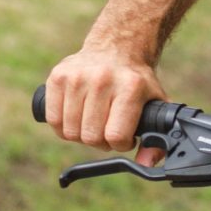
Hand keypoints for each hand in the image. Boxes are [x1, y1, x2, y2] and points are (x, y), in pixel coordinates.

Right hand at [42, 48, 167, 166]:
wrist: (117, 46)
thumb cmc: (136, 82)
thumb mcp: (155, 104)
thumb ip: (157, 137)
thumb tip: (146, 164)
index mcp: (130, 87)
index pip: (115, 136)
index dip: (121, 144)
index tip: (125, 136)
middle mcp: (103, 79)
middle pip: (90, 137)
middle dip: (100, 141)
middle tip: (107, 128)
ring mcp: (77, 77)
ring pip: (70, 132)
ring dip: (81, 134)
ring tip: (94, 120)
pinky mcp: (58, 76)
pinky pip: (53, 120)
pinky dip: (63, 126)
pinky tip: (77, 115)